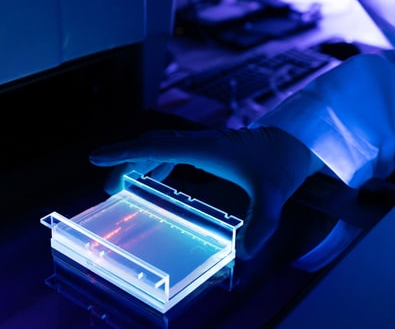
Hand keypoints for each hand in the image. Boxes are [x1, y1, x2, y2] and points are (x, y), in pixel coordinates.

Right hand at [89, 126, 323, 258]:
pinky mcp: (210, 147)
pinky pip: (173, 151)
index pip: (157, 147)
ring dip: (138, 161)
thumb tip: (246, 253)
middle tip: (106, 186)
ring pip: (160, 146)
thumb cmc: (282, 162)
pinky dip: (155, 162)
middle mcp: (201, 141)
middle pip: (152, 145)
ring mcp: (204, 142)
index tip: (97, 157)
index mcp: (207, 147)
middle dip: (124, 161)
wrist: (297, 141)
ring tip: (120, 185)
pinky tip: (153, 178)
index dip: (125, 152)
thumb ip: (262, 222)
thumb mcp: (274, 194)